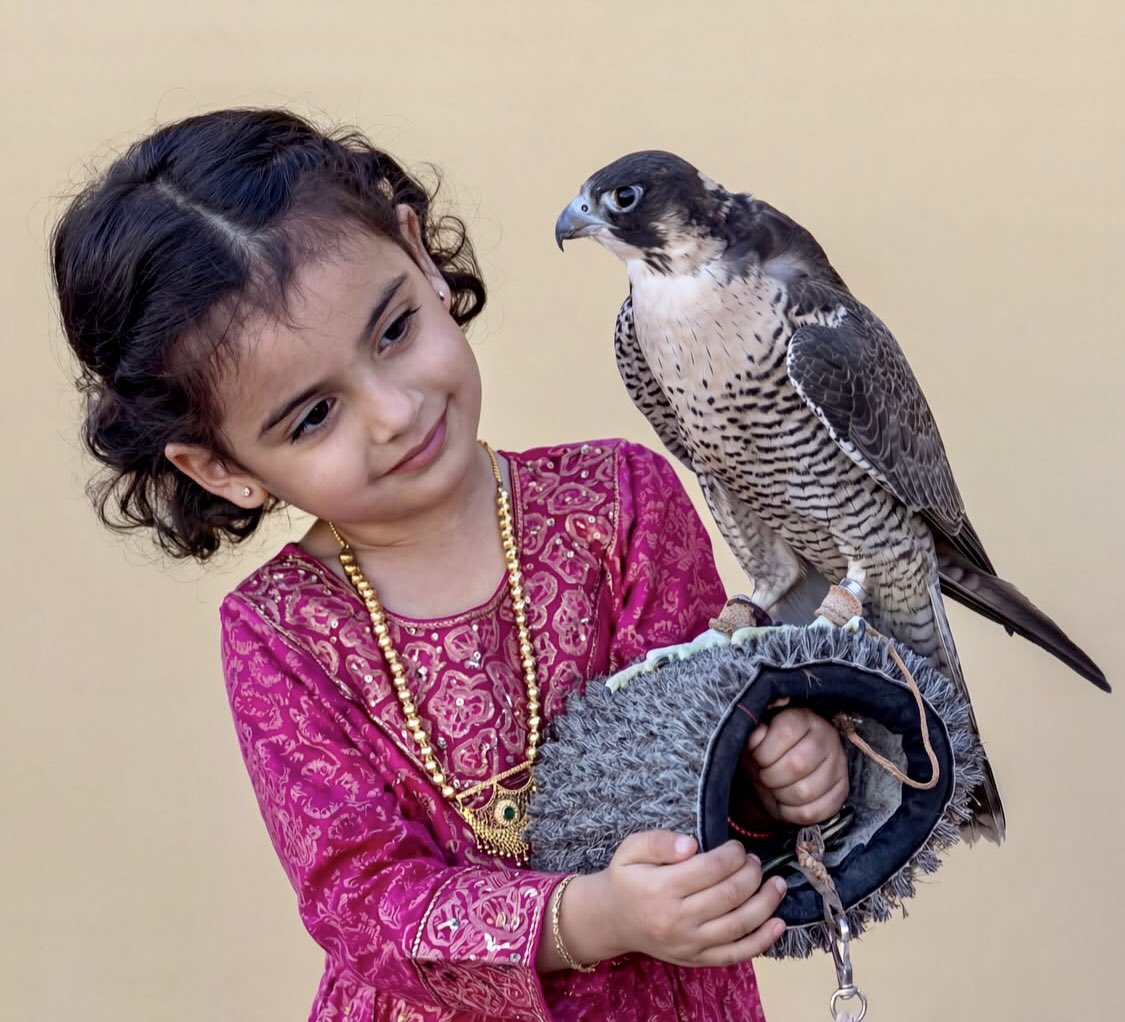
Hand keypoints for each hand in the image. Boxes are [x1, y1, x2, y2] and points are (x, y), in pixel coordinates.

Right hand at [563, 831, 786, 967]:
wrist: (613, 920)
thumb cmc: (626, 878)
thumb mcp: (631, 849)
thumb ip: (658, 841)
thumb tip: (691, 844)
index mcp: (661, 888)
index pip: (710, 869)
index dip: (732, 854)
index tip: (737, 846)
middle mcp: (677, 919)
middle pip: (729, 895)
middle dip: (751, 873)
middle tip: (754, 861)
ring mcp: (689, 944)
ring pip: (739, 924)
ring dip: (766, 903)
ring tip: (777, 884)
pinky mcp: (696, 959)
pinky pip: (736, 954)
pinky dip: (762, 941)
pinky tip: (779, 923)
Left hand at [744, 708, 848, 825]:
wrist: (781, 769)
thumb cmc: (767, 749)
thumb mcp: (755, 738)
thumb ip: (753, 736)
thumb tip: (756, 738)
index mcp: (804, 717)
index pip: (784, 732)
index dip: (763, 751)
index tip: (756, 758)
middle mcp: (828, 737)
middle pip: (797, 765)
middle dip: (770, 777)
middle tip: (763, 776)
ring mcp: (839, 765)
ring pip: (806, 792)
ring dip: (780, 796)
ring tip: (774, 788)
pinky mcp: (842, 790)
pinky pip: (815, 812)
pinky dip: (792, 814)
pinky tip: (785, 803)